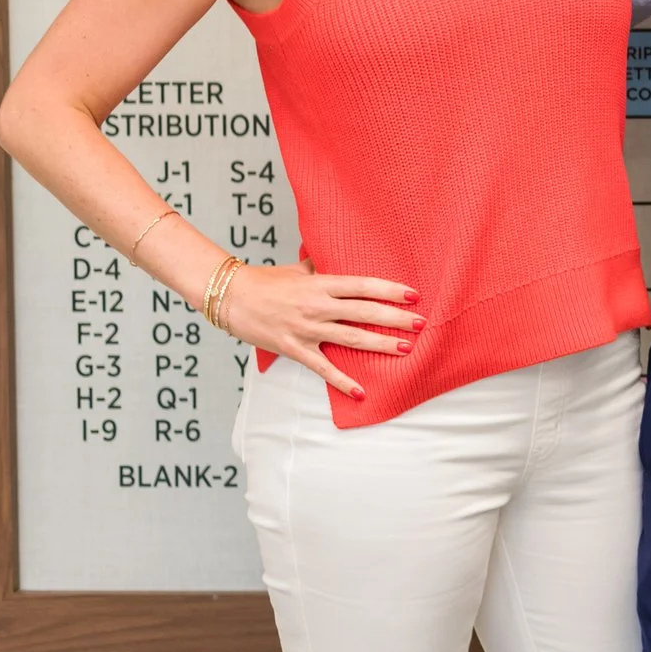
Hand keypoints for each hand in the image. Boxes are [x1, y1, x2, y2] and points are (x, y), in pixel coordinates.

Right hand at [219, 257, 422, 399]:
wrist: (230, 297)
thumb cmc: (265, 281)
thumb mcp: (298, 269)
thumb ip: (321, 268)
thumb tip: (339, 260)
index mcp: (320, 284)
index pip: (363, 286)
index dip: (390, 290)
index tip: (413, 295)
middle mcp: (318, 306)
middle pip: (364, 312)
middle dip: (395, 318)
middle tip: (420, 323)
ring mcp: (307, 329)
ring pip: (351, 338)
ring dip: (380, 345)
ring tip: (405, 349)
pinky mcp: (294, 348)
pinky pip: (323, 368)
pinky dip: (342, 381)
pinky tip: (361, 392)